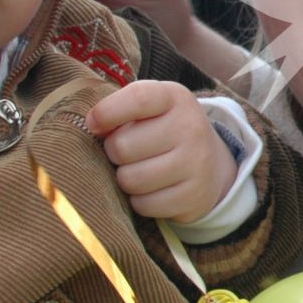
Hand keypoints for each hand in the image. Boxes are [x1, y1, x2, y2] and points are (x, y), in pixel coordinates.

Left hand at [86, 80, 237, 224]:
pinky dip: (140, 201)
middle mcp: (191, 127)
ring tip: (139, 170)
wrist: (209, 164)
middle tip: (126, 153)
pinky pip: (144, 204)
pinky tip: (153, 189)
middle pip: (122, 147)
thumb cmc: (163, 131)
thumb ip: (119, 109)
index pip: (138, 99)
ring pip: (131, 179)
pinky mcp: (194, 195)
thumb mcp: (148, 109)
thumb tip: (92, 126)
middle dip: (114, 153)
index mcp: (175, 97)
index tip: (94, 124)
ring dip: (126, 179)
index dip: (107, 113)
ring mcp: (196, 162)